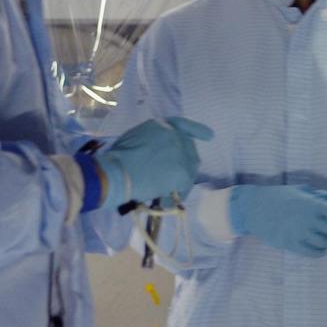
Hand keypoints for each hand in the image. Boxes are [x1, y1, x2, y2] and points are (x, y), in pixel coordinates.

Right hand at [97, 117, 212, 208]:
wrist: (118, 172)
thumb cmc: (117, 158)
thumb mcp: (133, 139)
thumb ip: (149, 142)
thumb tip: (153, 156)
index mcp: (160, 126)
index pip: (183, 125)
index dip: (196, 130)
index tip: (210, 136)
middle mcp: (175, 136)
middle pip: (189, 150)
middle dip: (185, 164)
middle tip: (176, 180)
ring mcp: (181, 153)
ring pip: (189, 169)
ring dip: (181, 182)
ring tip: (168, 194)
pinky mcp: (183, 172)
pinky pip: (184, 186)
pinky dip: (178, 195)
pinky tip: (167, 202)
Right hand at [229, 185, 326, 256]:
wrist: (253, 208)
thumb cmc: (280, 196)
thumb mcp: (302, 190)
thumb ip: (325, 196)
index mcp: (310, 203)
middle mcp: (306, 218)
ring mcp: (298, 232)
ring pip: (325, 242)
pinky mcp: (290, 244)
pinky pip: (313, 252)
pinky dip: (321, 251)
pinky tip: (321, 247)